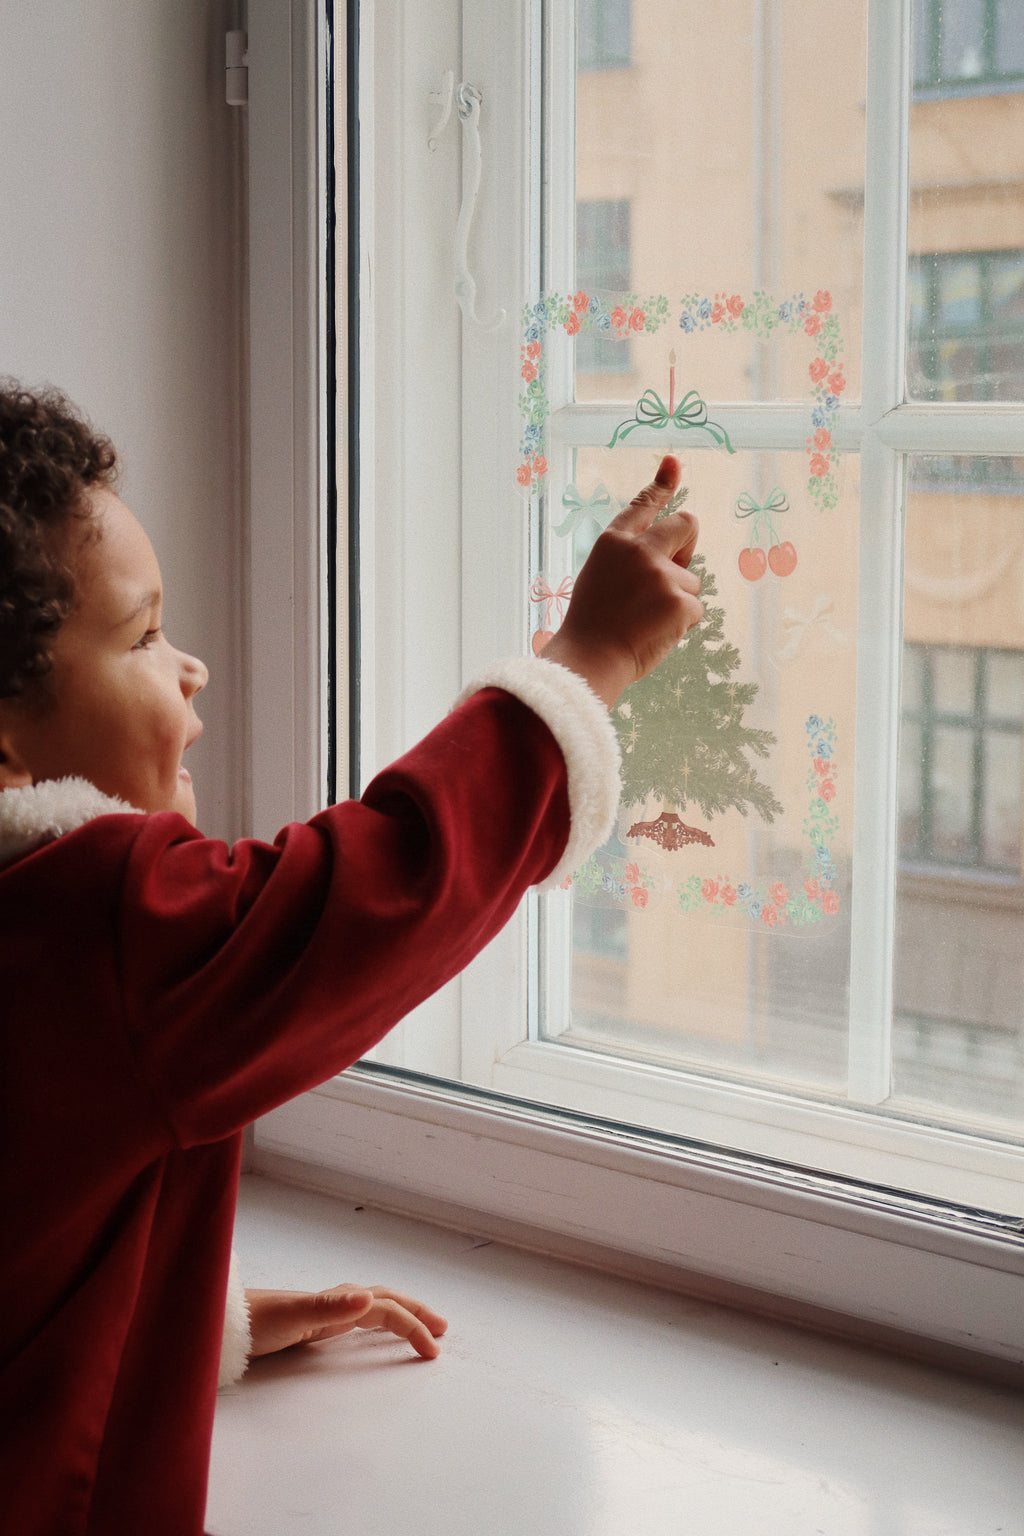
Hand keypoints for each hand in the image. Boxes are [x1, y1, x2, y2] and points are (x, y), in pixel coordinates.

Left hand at [245, 1284, 447, 1361]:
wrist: (222, 1324)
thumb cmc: (254, 1323)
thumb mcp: (291, 1317)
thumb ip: (328, 1308)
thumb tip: (369, 1297)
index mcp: (338, 1300)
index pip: (386, 1309)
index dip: (412, 1327)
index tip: (433, 1351)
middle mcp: (335, 1301)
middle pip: (386, 1300)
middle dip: (415, 1312)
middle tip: (442, 1329)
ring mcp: (325, 1311)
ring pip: (373, 1307)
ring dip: (400, 1314)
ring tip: (419, 1327)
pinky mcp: (313, 1323)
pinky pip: (357, 1317)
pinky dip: (377, 1321)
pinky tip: (374, 1329)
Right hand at [542, 455, 702, 706]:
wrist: (589, 660)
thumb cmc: (592, 626)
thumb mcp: (600, 577)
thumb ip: (631, 559)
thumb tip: (677, 556)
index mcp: (612, 542)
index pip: (643, 506)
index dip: (662, 484)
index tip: (673, 462)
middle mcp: (639, 551)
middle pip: (686, 525)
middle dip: (689, 541)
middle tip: (676, 566)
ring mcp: (661, 575)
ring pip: (690, 580)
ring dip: (677, 599)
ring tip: (645, 621)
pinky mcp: (680, 601)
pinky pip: (695, 609)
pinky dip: (681, 624)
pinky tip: (655, 634)